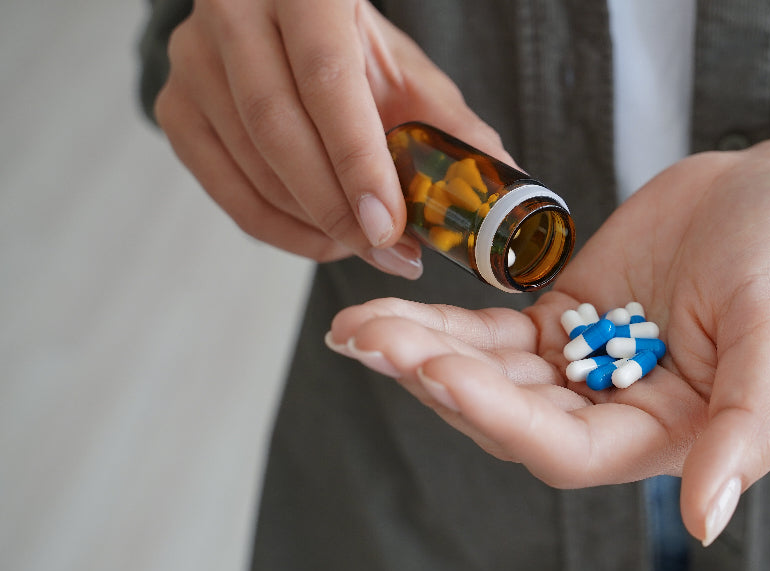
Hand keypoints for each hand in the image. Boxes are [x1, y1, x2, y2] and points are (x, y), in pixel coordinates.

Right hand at [154, 0, 510, 276]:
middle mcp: (232, 13)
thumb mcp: (405, 69)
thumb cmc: (352, 42)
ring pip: (247, 162)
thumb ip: (447, 124)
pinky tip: (323, 240)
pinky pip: (223, 186)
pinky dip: (277, 226)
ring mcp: (193, 59)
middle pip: (276, 128)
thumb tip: (500, 185)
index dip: (357, 161)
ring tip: (368, 248)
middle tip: (388, 252)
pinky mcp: (174, 104)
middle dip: (336, 207)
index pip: (325, 80)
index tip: (389, 225)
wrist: (283, 14)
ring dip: (311, 224)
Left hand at [327, 122, 769, 543]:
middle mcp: (616, 412)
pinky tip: (387, 313)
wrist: (767, 192)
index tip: (440, 371)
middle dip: (438, 381)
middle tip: (373, 341)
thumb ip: (744, 429)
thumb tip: (706, 522)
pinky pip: (491, 333)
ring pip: (489, 375)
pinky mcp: (561, 323)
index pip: (568, 448)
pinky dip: (443, 324)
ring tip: (358, 327)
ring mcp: (582, 367)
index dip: (501, 417)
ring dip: (424, 353)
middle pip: (509, 416)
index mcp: (667, 434)